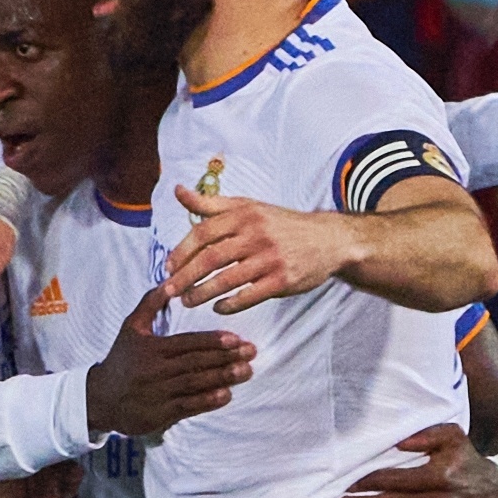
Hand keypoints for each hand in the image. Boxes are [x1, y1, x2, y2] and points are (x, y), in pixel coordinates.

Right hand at [83, 286, 253, 435]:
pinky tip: (225, 395)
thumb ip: (150, 304)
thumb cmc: (121, 360)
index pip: (187, 343)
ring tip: (246, 372)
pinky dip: (207, 401)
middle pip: (195, 363)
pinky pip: (187, 407)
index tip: (236, 339)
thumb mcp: (131, 328)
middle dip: (226, 358)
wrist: (99, 398)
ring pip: (194, 384)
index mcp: (150, 349)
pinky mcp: (158, 414)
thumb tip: (170, 280)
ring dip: (222, 378)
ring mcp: (156, 393)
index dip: (213, 341)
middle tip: (250, 353)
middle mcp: (154, 370)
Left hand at [166, 182, 354, 311]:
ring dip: (201, 294)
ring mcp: (271, 257)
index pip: (203, 233)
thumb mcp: (248, 207)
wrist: (330, 239)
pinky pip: (249, 296)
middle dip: (184, 277)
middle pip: (210, 258)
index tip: (168, 268)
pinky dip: (229, 304)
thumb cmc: (281, 224)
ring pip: (226, 279)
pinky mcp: (283, 279)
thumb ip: (211, 204)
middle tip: (169, 291)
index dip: (181, 253)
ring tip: (188, 301)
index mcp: (245, 215)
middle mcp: (257, 234)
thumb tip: (178, 190)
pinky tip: (218, 307)